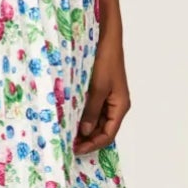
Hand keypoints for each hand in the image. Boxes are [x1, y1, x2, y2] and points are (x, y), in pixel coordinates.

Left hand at [74, 34, 130, 154]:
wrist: (106, 38)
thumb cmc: (105, 60)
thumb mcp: (97, 87)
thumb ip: (91, 110)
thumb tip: (85, 132)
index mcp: (120, 106)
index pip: (108, 134)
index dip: (93, 145)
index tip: (76, 149)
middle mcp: (115, 105)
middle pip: (102, 130)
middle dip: (87, 140)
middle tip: (68, 145)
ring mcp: (107, 98)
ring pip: (96, 121)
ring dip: (83, 130)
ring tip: (67, 136)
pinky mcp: (99, 91)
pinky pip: (91, 110)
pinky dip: (81, 117)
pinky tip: (69, 120)